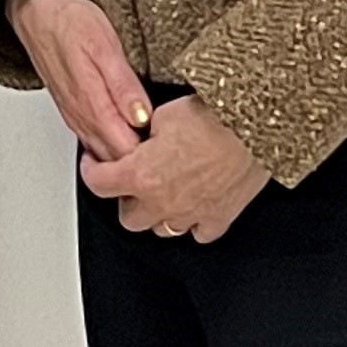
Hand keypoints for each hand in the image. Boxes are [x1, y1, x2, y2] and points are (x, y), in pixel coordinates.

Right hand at [8, 0, 152, 163]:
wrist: (35, 10)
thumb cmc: (70, 20)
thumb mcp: (105, 46)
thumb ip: (124, 87)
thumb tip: (142, 117)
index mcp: (93, 106)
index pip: (126, 152)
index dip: (151, 153)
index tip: (170, 140)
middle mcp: (81, 117)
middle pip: (115, 159)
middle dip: (141, 159)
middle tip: (167, 140)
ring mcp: (74, 116)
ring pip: (102, 152)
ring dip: (126, 153)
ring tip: (153, 138)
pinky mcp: (71, 109)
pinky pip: (92, 138)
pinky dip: (111, 142)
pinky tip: (128, 129)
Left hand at [79, 94, 270, 244]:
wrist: (255, 126)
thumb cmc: (214, 116)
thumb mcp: (164, 114)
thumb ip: (146, 132)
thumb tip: (144, 134)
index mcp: (140, 175)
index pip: (98, 184)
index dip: (92, 171)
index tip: (96, 165)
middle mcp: (162, 202)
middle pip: (128, 217)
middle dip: (126, 199)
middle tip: (133, 182)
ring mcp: (191, 215)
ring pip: (162, 230)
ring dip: (158, 213)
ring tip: (165, 193)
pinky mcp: (219, 218)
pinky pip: (199, 233)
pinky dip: (194, 223)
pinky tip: (195, 206)